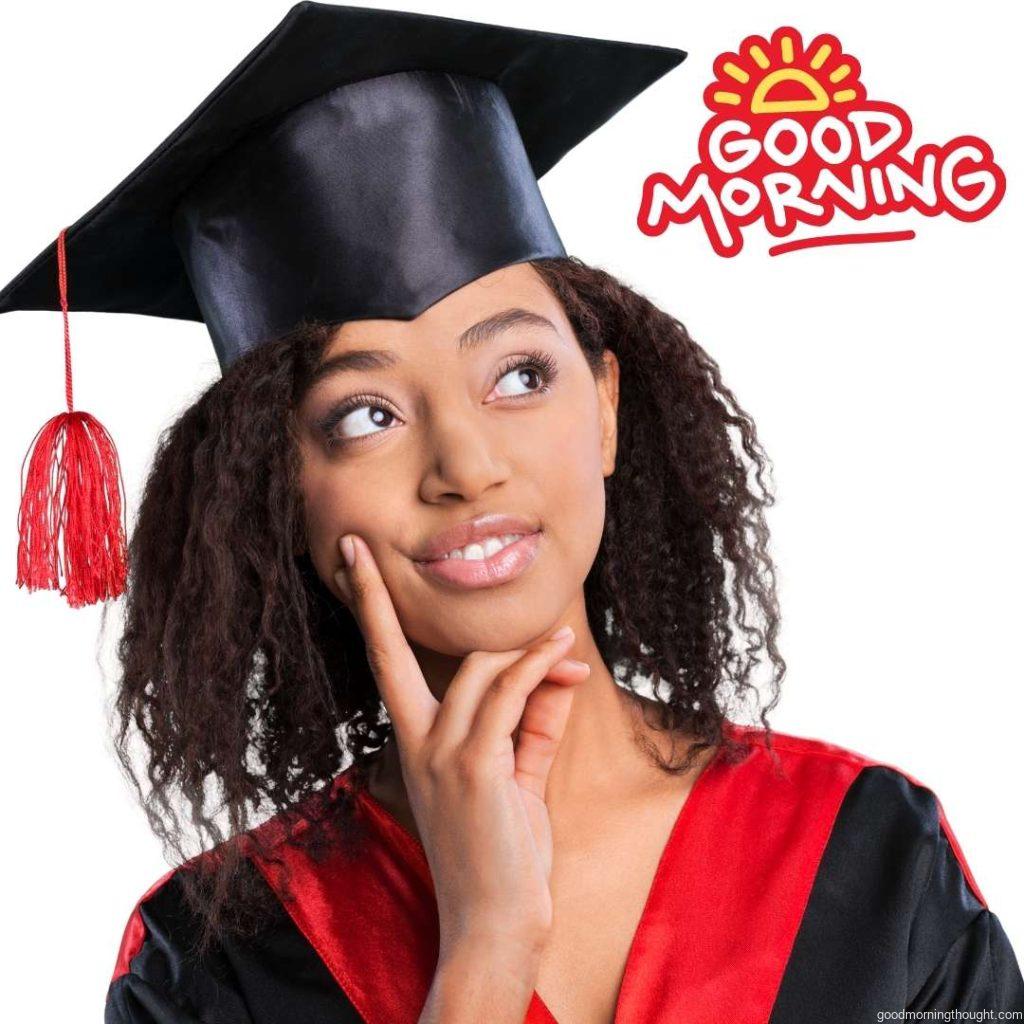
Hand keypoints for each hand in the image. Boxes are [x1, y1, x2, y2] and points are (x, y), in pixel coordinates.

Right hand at [334, 533, 589, 959]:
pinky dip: (538, 667)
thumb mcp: (515, 775)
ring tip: (564, 647)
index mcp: (415, 741)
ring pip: (479, 668)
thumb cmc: (503, 852)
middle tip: (370, 550)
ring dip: (525, 650)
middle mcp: (416, 742)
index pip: (383, 662)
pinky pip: (509, 695)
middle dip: (374, 595)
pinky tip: (563, 656)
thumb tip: (554, 671)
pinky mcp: (476, 768)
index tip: (350, 559)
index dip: (368, 608)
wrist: (498, 924)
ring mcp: (441, 754)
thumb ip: (530, 721)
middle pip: (400, 650)